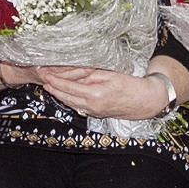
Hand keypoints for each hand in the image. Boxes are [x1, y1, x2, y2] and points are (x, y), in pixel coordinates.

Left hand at [34, 61, 176, 121]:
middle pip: (67, 98)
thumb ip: (91, 74)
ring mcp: (95, 112)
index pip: (69, 88)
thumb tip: (74, 73)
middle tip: (43, 79)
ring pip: (71, 104)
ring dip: (59, 95)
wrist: (145, 102)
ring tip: (50, 86)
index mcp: (96, 95)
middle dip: (53, 89)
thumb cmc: (131, 85)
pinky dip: (69, 100)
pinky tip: (65, 94)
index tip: (46, 74)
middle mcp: (93, 106)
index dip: (56, 81)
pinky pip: (79, 107)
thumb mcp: (110, 74)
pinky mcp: (97, 114)